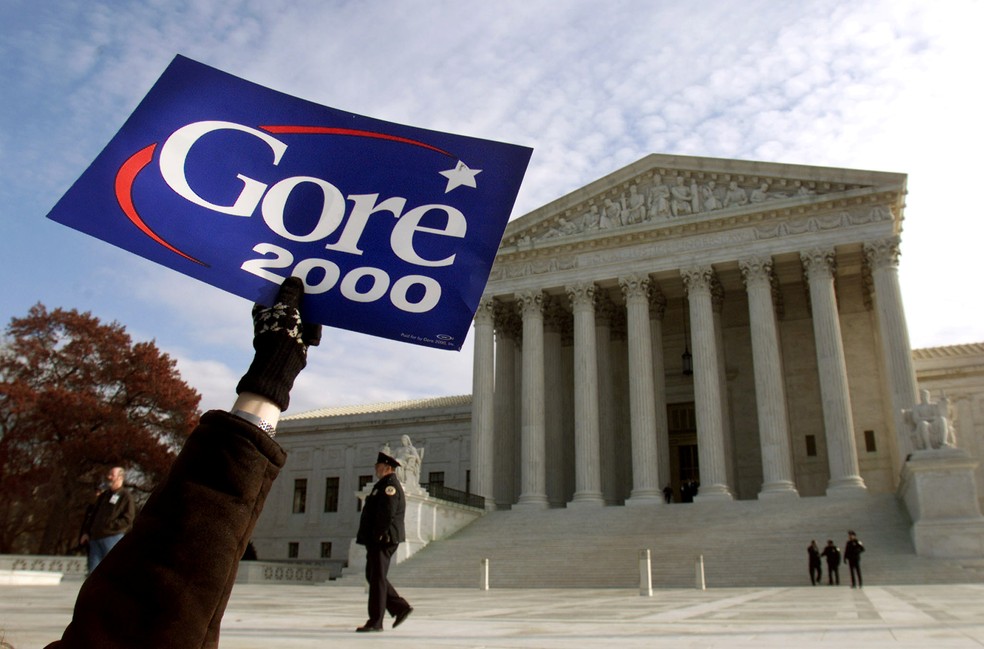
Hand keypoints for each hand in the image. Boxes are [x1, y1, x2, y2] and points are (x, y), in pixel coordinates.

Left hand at [235, 277, 321, 410]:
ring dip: (311, 322)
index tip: (301, 280)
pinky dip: (311, 332)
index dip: (289, 285)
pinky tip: (311, 339)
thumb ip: (291, 292)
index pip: (276, 290)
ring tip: (311, 331)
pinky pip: (306, 327)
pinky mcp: (294, 336)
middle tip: (314, 301)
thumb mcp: (287, 307)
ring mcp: (283, 327)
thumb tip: (294, 279)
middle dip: (305, 305)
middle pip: (292, 302)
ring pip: (302, 314)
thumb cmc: (280, 331)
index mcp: (263, 308)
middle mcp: (272, 316)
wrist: (284, 360)